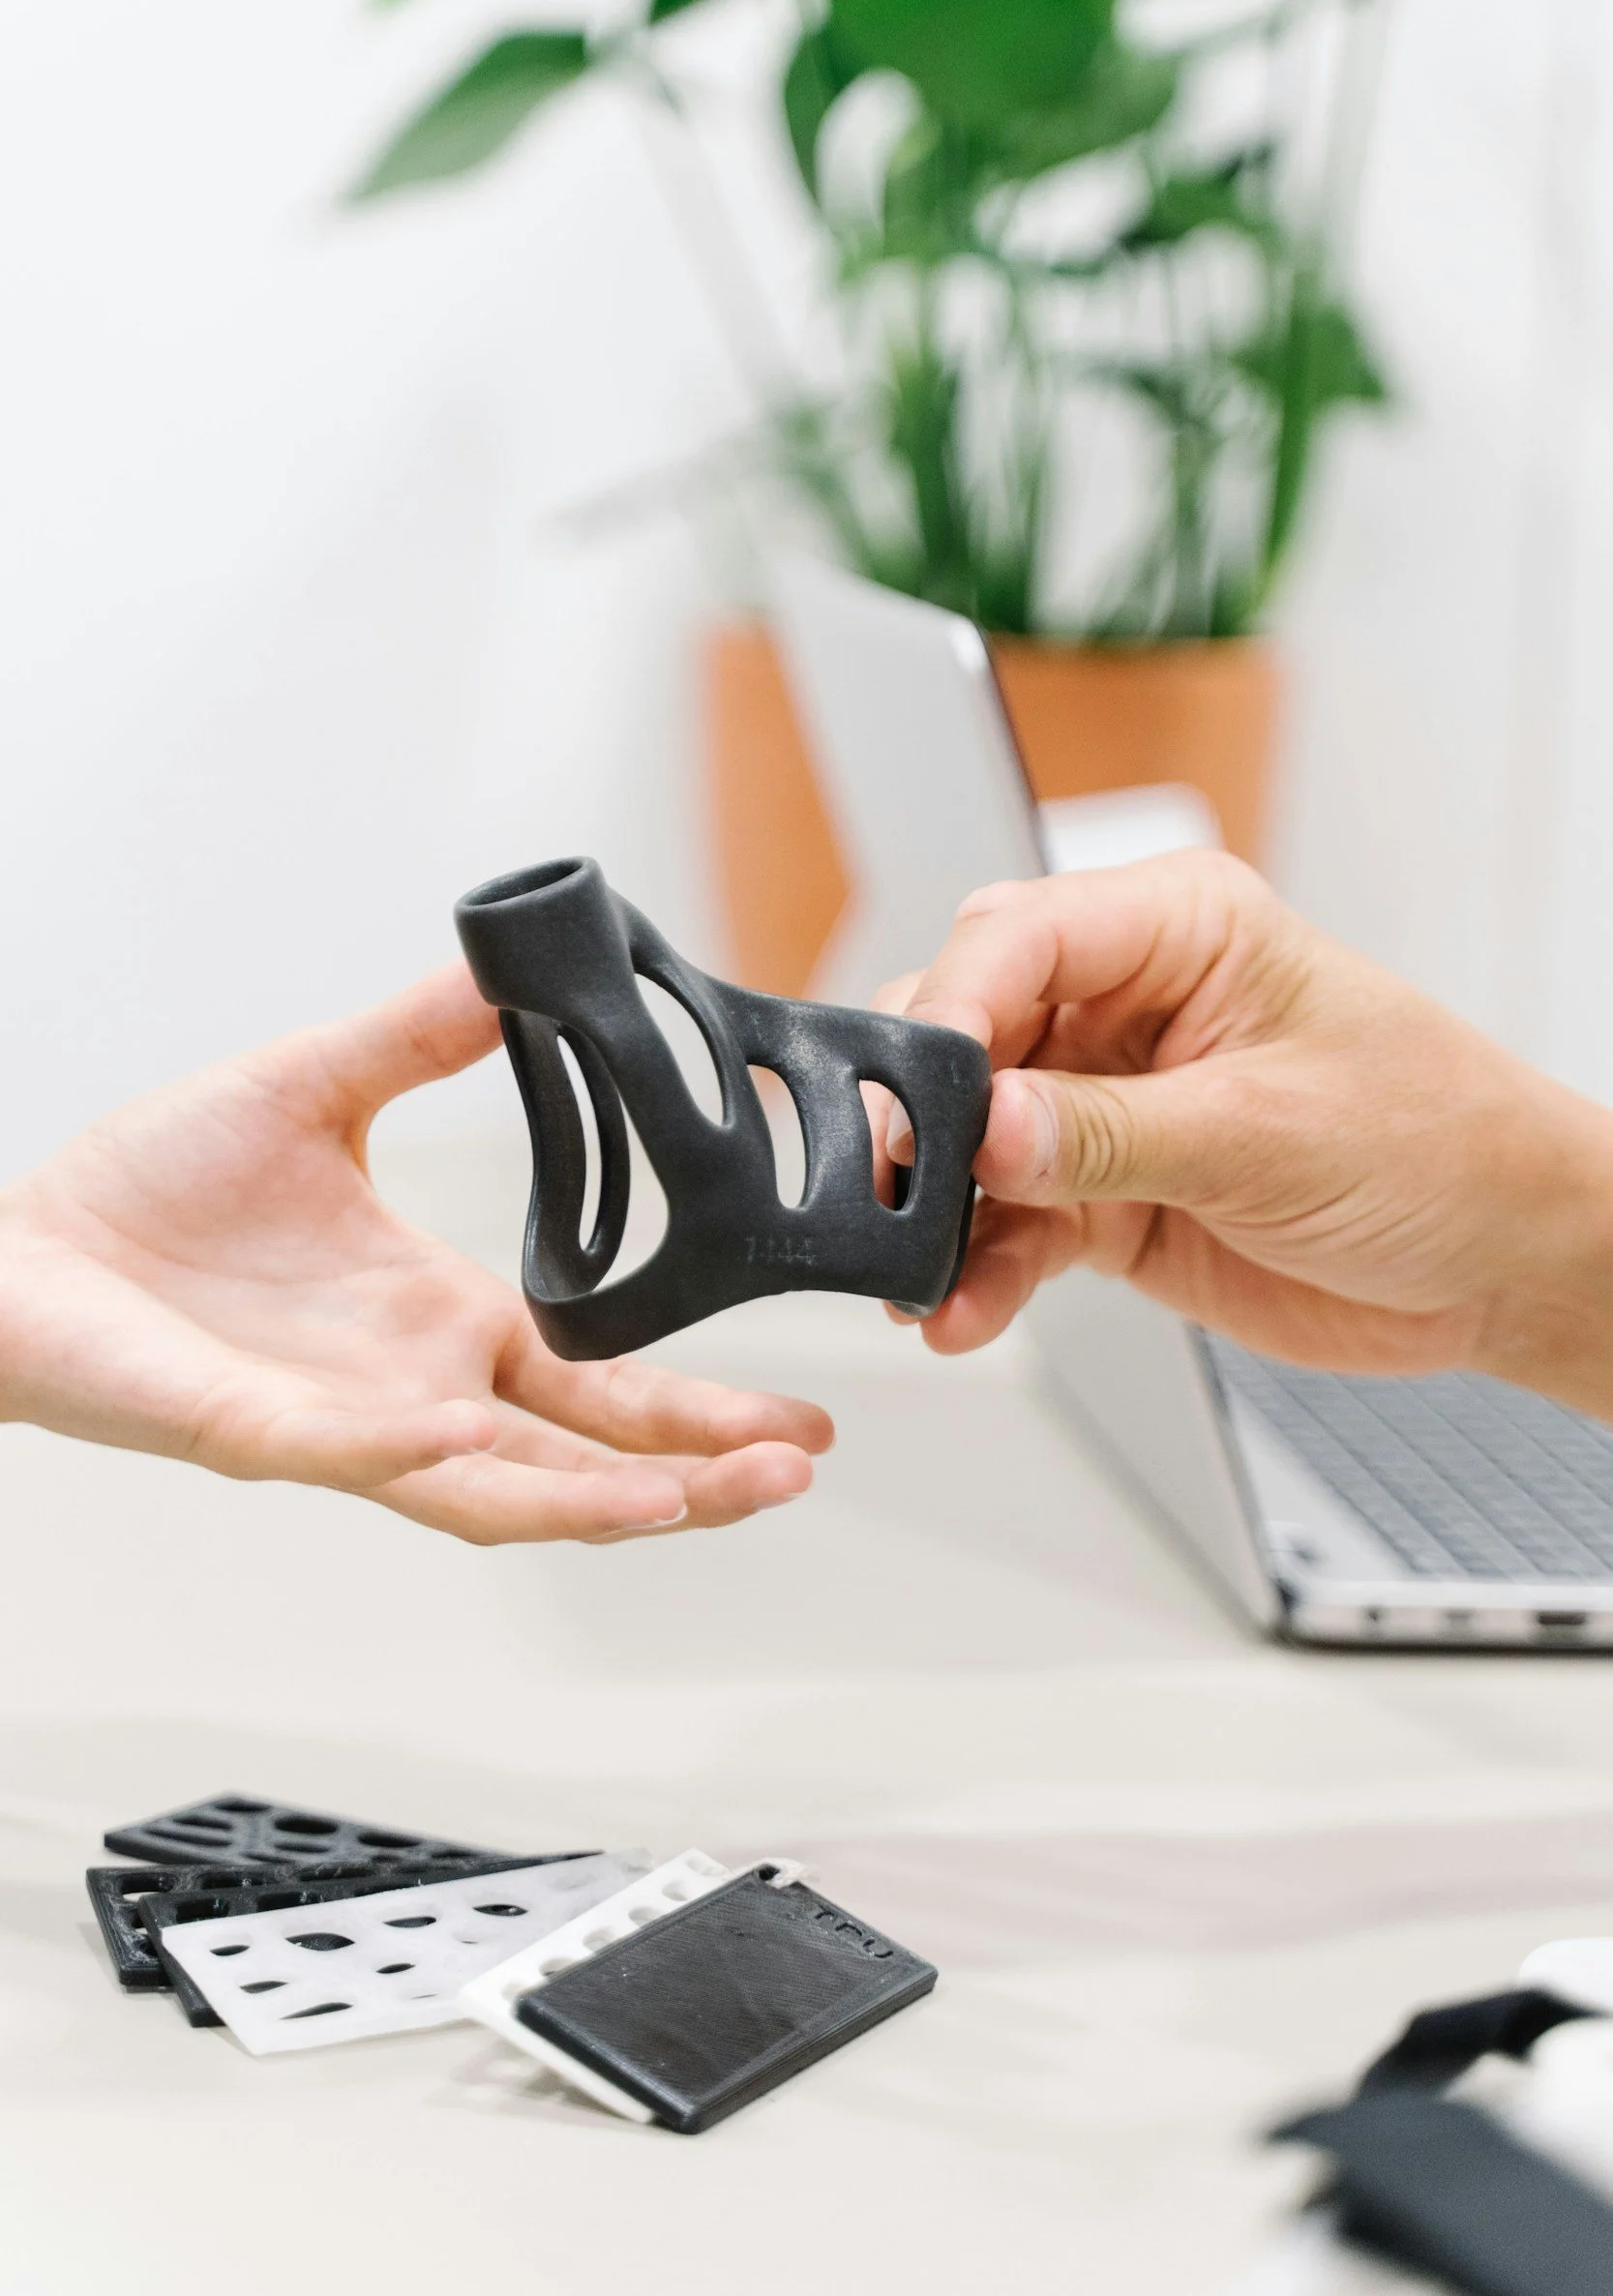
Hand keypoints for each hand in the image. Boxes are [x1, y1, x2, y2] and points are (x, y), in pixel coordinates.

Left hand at [0, 968, 830, 1541]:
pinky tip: (481, 1426)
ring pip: (490, 1490)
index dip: (699, 1405)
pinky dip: (416, 1448)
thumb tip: (511, 969)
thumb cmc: (151, 1190)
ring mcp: (340, 1424)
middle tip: (793, 1473)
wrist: (20, 1245)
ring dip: (593, 1500)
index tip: (797, 1413)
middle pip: (579, 1460)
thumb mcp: (316, 1085)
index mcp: (441, 1319)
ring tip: (690, 1496)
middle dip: (692, 1477)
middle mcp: (413, 1390)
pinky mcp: (253, 1433)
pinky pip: (348, 1452)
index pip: (600, 1383)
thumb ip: (418, 1038)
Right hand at [887, 852, 1612, 1417]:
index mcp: (1178, 930)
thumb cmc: (1437, 1146)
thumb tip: (984, 1126)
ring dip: (938, 1206)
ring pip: (971, 1135)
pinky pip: (1010, 1222)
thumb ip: (1110, 1131)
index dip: (955, 1008)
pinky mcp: (1105, 1194)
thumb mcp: (1267, 1131)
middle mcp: (1127, 1004)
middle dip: (922, 1110)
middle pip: (970, 1027)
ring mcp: (1108, 1101)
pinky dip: (978, 1268)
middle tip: (900, 1183)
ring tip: (921, 1272)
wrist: (1499, 1265)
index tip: (916, 1095)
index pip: (1021, 938)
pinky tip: (960, 1309)